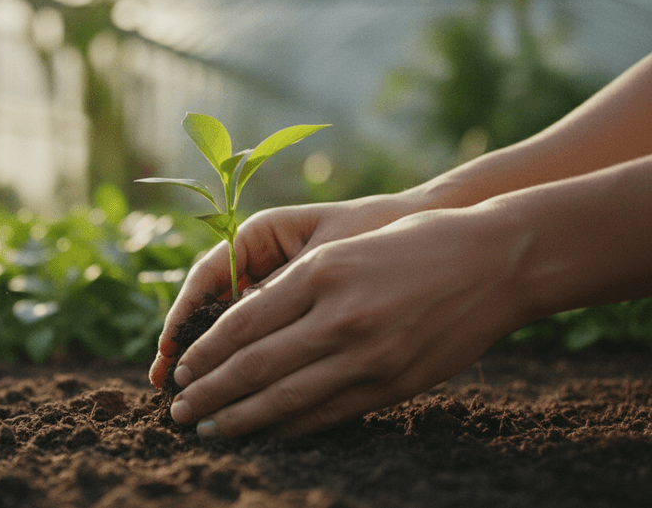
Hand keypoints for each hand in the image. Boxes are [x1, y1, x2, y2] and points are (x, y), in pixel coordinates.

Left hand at [162, 204, 534, 438]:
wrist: (497, 261)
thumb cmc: (414, 242)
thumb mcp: (344, 250)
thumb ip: (295, 288)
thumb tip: (241, 332)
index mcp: (321, 273)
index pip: (242, 324)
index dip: (206, 352)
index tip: (181, 369)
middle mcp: (340, 317)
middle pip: (254, 366)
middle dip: (209, 393)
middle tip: (178, 411)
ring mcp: (369, 356)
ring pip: (286, 399)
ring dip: (240, 419)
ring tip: (209, 429)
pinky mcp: (394, 384)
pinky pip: (328, 414)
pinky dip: (289, 427)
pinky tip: (266, 433)